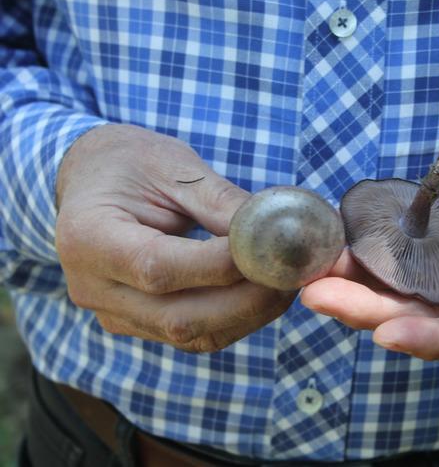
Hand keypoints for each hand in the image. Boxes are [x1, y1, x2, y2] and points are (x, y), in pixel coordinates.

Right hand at [56, 124, 295, 352]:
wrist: (94, 179)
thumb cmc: (133, 163)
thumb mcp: (175, 167)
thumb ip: (222, 203)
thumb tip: (277, 234)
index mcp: (87, 237)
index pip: (157, 267)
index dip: (220, 266)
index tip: (272, 250)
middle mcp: (92, 287)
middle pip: (177, 318)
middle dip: (246, 300)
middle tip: (292, 274)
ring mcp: (113, 313)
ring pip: (191, 334)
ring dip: (249, 314)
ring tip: (286, 281)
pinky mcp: (137, 324)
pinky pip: (193, 334)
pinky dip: (235, 318)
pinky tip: (264, 293)